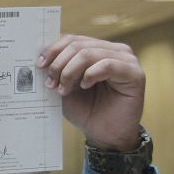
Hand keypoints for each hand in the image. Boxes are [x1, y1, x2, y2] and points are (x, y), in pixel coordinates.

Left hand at [37, 34, 144, 150]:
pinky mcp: (135, 73)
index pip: (72, 39)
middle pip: (78, 45)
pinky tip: (84, 86)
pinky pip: (107, 65)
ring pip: (89, 53)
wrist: (103, 134)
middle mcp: (114, 50)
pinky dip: (90, 75)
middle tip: (50, 83)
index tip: (39, 65)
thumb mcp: (65, 86)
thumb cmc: (85, 110)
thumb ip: (57, 70)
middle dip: (59, 64)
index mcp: (97, 49)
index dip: (53, 50)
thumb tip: (40, 57)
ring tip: (63, 89)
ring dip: (70, 72)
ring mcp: (126, 60)